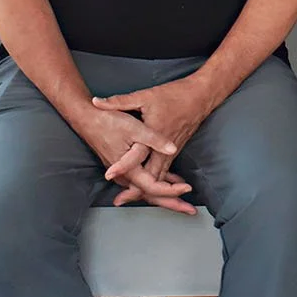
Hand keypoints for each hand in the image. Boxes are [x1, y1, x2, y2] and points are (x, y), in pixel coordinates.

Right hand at [72, 102, 195, 213]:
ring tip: (185, 201)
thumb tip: (173, 150)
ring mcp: (123, 173)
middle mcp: (125, 176)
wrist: (86, 118)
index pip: (153, 188)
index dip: (172, 190)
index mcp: (128, 169)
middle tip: (191, 211)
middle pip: (151, 195)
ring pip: (147, 190)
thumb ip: (154, 140)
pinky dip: (158, 183)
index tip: (188, 188)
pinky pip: (143, 181)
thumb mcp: (135, 128)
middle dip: (172, 203)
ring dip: (166, 195)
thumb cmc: (108, 121)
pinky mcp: (124, 168)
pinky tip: (172, 180)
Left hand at [93, 76, 211, 207]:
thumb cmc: (174, 95)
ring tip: (129, 198)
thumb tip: (95, 101)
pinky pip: (165, 171)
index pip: (137, 156)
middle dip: (136, 190)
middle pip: (152, 176)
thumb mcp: (144, 96)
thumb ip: (119, 101)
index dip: (122, 166)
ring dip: (147, 190)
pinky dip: (157, 182)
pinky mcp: (175, 151)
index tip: (109, 174)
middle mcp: (164, 148)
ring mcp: (171, 151)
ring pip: (160, 177)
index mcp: (155, 134)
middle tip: (119, 200)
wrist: (201, 96)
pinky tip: (150, 188)